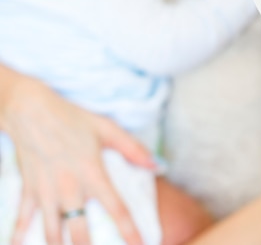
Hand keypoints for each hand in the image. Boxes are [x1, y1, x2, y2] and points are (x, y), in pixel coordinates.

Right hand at [0, 69, 152, 244]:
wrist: (31, 111)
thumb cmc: (72, 119)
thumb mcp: (107, 129)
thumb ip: (133, 149)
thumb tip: (158, 165)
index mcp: (93, 173)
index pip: (116, 208)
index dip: (129, 230)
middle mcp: (70, 187)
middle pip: (80, 230)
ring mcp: (47, 191)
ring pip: (52, 232)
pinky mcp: (29, 190)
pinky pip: (23, 219)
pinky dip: (20, 236)